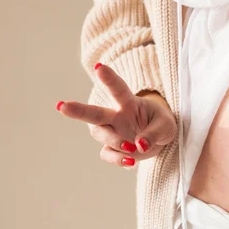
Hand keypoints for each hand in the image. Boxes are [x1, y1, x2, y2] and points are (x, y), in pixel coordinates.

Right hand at [56, 63, 176, 167]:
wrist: (162, 140)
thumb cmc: (162, 124)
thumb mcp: (166, 126)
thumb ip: (153, 134)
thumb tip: (138, 145)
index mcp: (129, 103)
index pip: (118, 89)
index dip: (108, 78)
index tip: (99, 67)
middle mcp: (116, 116)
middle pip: (93, 113)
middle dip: (77, 109)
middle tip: (61, 106)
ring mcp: (113, 132)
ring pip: (100, 134)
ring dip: (114, 141)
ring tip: (131, 149)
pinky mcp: (113, 149)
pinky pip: (108, 154)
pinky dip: (118, 159)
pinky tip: (131, 161)